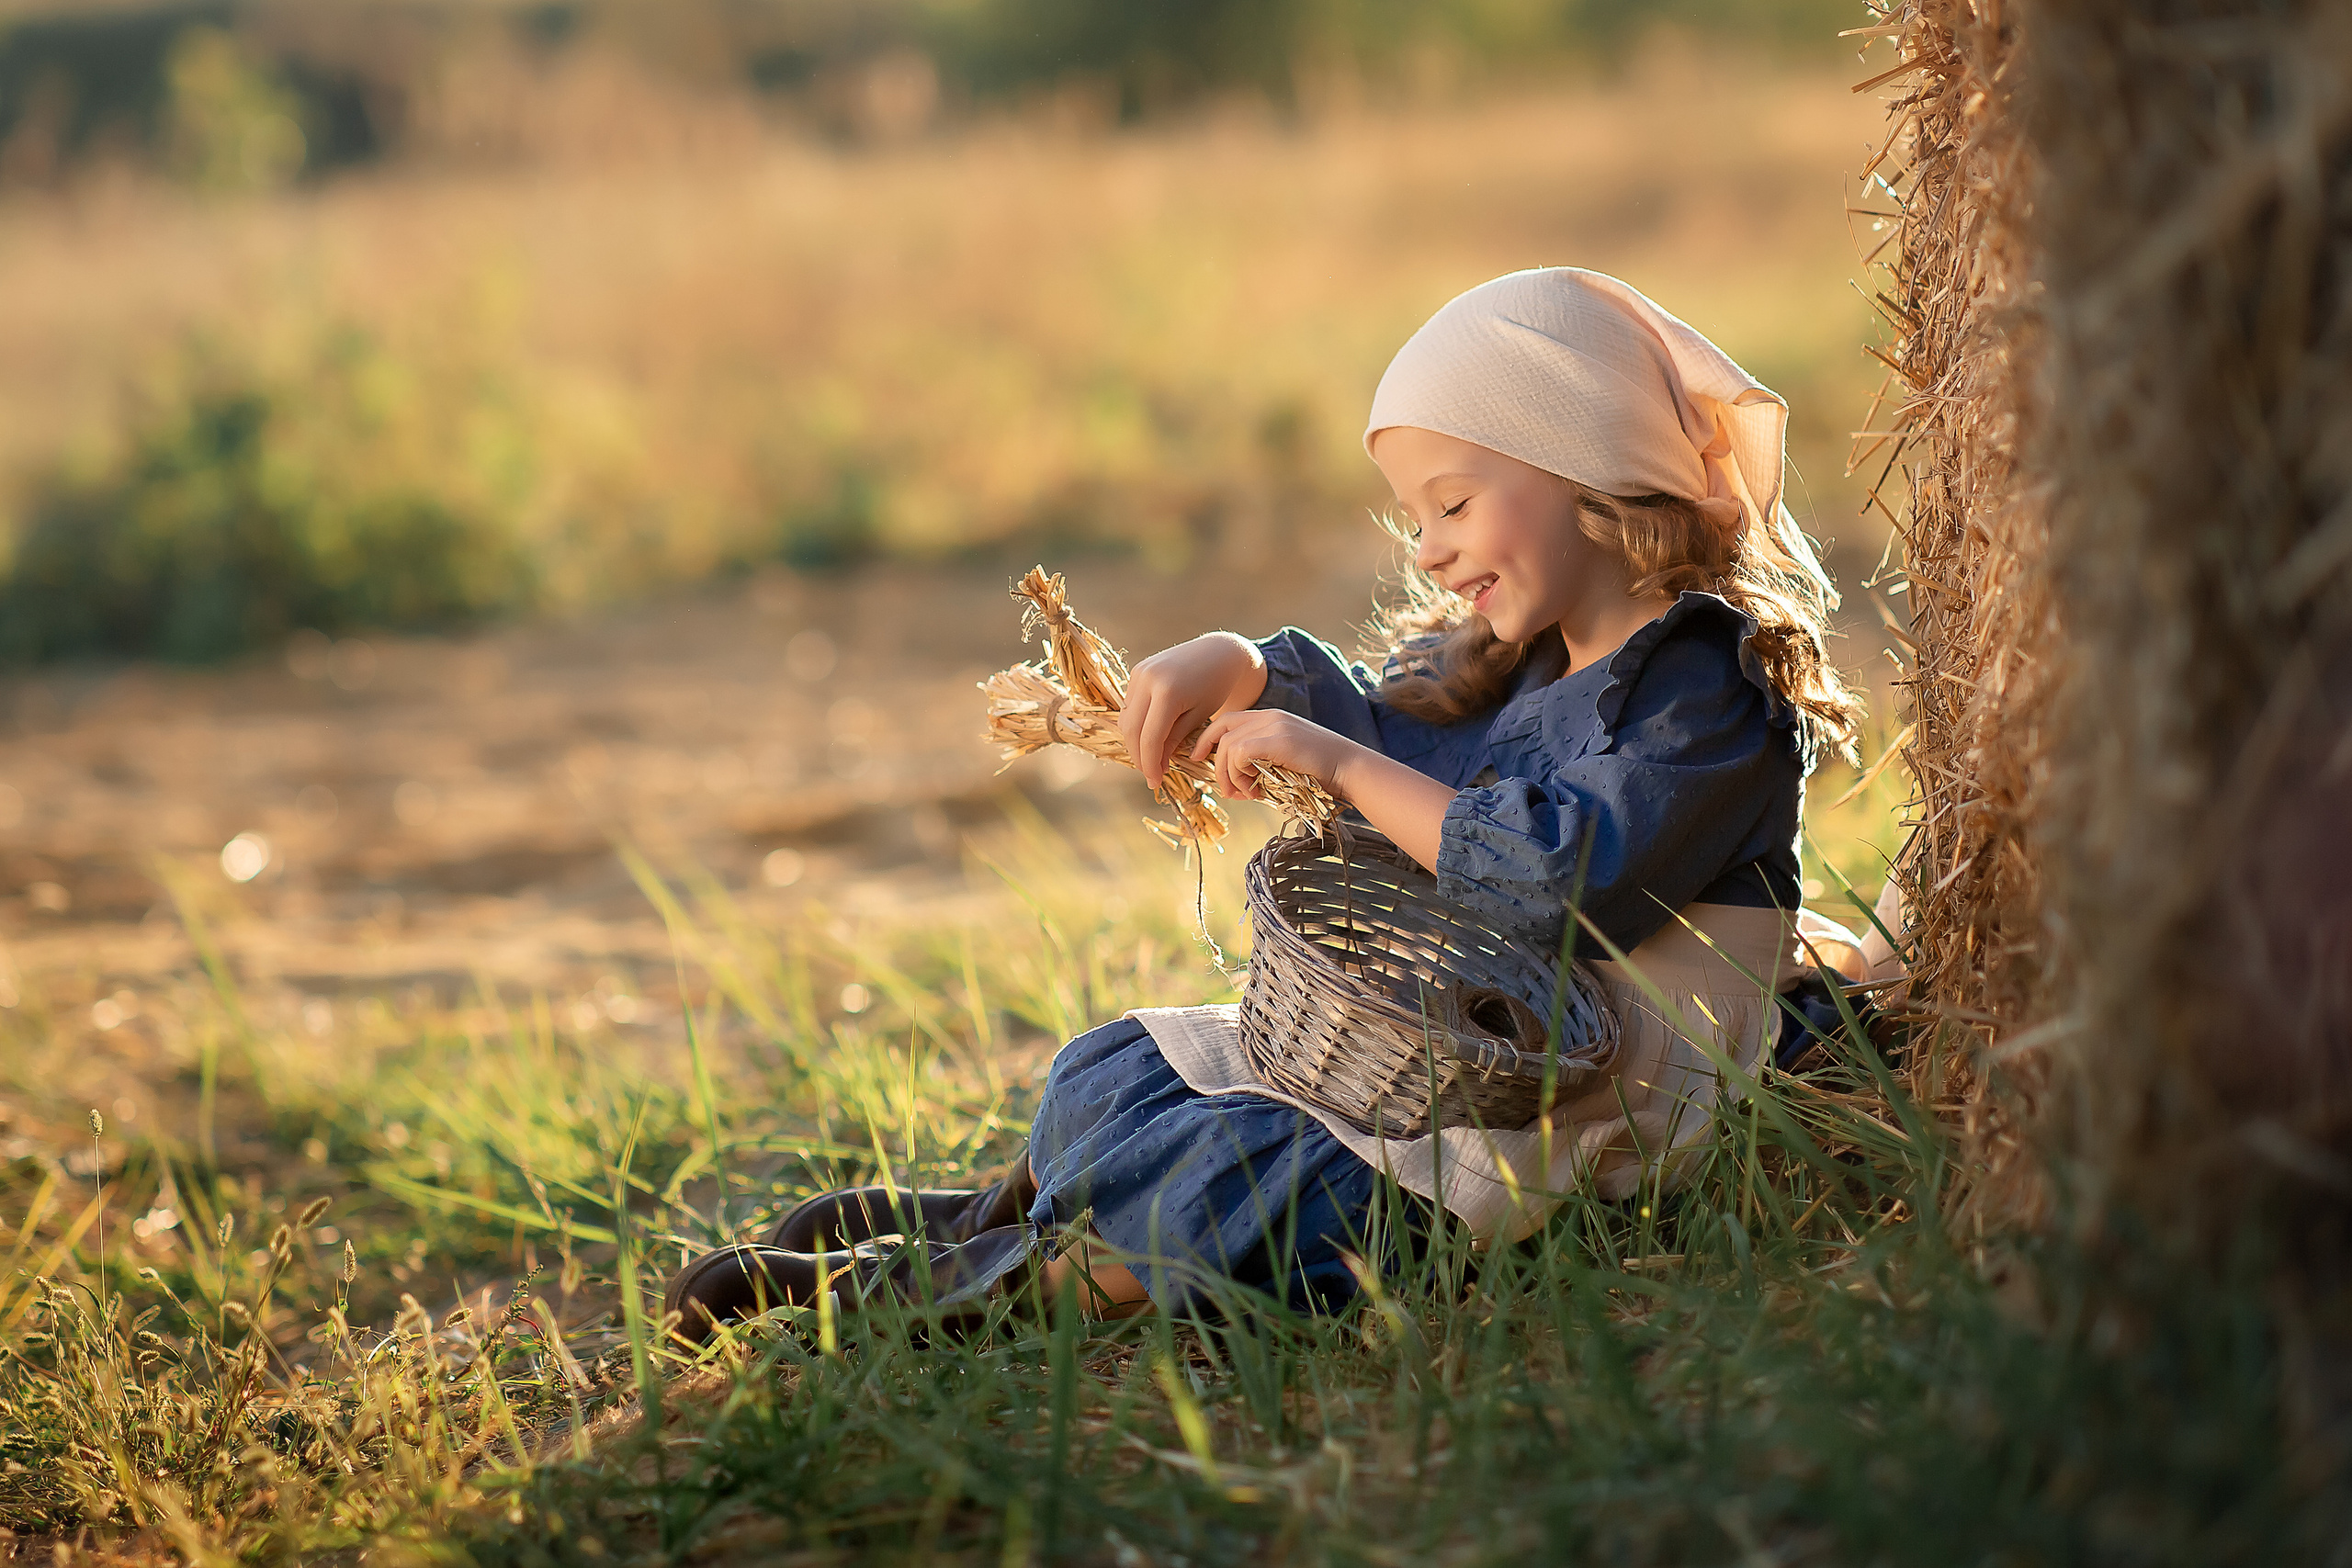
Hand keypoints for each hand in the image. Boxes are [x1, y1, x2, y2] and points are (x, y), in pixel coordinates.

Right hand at [1120, 633, 1267, 782]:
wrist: (1218, 652)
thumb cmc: (1216, 687)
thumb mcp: (1199, 717)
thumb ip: (1174, 741)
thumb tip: (1155, 766)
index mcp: (1167, 691)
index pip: (1150, 738)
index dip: (1150, 764)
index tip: (1155, 782)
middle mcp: (1147, 679)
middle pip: (1131, 730)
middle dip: (1139, 756)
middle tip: (1152, 775)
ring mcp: (1139, 672)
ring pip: (1126, 719)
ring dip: (1135, 742)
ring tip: (1153, 758)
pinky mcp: (1137, 670)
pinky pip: (1130, 705)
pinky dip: (1137, 724)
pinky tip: (1151, 737)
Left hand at [1191, 709, 1358, 802]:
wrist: (1350, 769)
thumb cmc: (1321, 772)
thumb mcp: (1285, 762)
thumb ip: (1260, 763)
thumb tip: (1235, 782)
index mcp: (1271, 718)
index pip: (1227, 720)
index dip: (1207, 738)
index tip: (1198, 758)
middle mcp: (1270, 716)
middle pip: (1222, 731)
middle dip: (1215, 763)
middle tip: (1227, 791)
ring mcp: (1275, 725)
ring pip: (1228, 745)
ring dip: (1229, 775)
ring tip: (1245, 794)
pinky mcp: (1279, 739)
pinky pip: (1240, 753)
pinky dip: (1239, 774)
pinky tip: (1253, 790)